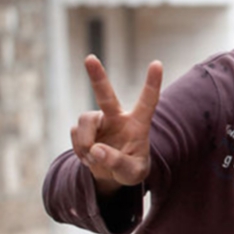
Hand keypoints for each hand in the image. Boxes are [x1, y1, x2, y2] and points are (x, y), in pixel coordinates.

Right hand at [70, 55, 162, 195]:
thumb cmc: (131, 169)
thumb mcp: (132, 173)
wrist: (113, 175)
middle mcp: (117, 117)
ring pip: (84, 122)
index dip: (152, 83)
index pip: (148, 101)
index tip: (157, 63)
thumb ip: (118, 163)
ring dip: (85, 144)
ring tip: (93, 159)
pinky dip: (80, 151)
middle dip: (97, 76)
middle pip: (106, 95)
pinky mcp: (83, 127)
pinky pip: (75, 135)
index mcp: (138, 124)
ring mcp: (99, 121)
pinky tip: (89, 158)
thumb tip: (96, 149)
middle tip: (90, 58)